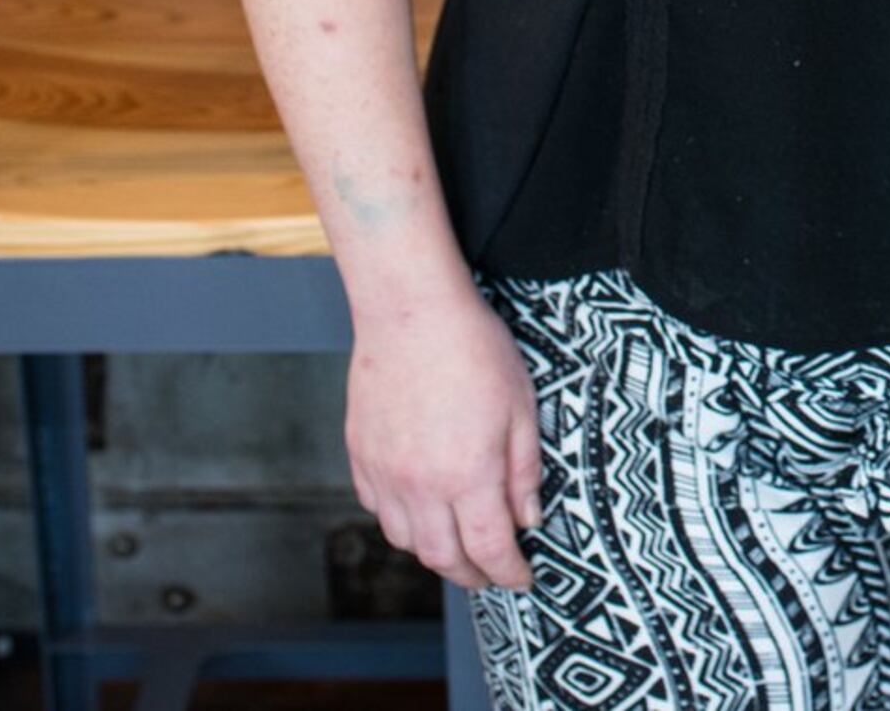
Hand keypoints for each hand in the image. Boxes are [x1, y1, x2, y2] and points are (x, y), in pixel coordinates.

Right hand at [346, 284, 544, 592]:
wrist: (411, 310)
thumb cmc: (473, 349)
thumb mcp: (522, 407)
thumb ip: (525, 471)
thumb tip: (529, 518)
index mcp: (467, 475)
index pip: (489, 549)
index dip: (508, 573)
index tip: (522, 578)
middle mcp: (420, 485)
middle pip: (443, 558)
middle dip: (472, 575)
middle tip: (492, 573)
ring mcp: (384, 473)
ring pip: (406, 540)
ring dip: (435, 552)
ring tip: (459, 545)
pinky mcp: (361, 456)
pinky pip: (377, 508)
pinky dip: (401, 521)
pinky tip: (421, 510)